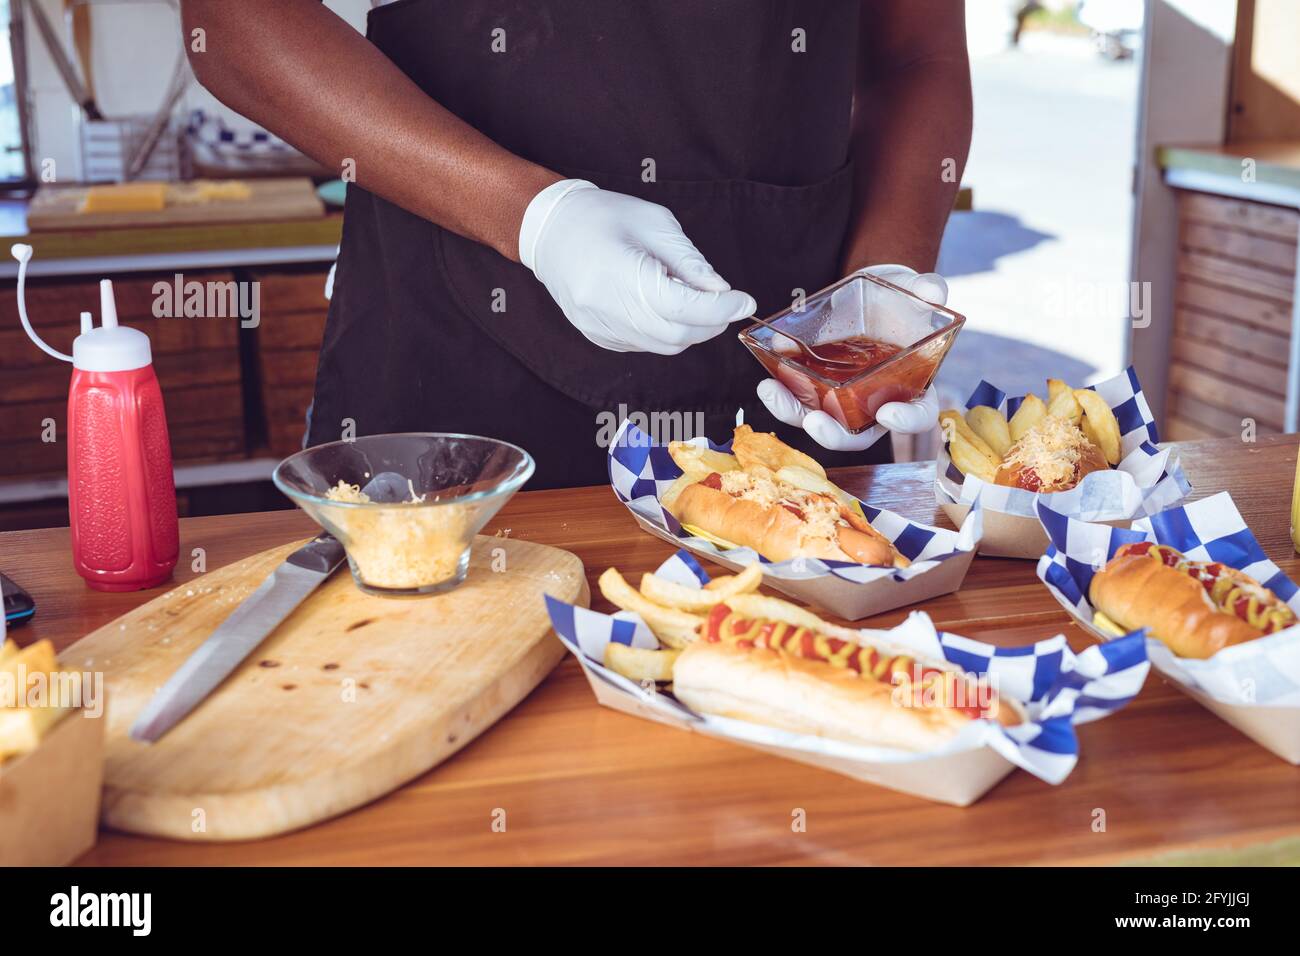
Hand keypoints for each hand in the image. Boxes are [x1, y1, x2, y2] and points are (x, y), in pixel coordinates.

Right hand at [519, 180, 755, 354]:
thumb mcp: (655, 224)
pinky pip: (645, 344)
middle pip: (677, 334)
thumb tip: (722, 291)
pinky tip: (665, 307)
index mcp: (622, 275)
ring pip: (664, 345)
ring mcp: (600, 328)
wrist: (549, 230)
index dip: (721, 308)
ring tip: (695, 300)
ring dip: (691, 329)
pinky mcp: (599, 337)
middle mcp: (607, 309)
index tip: (745, 301)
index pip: (683, 308)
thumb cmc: (604, 216)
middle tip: (727, 303)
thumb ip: (690, 262)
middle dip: (711, 322)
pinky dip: (666, 332)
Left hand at [755, 264, 947, 451]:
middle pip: (858, 434)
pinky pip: (799, 401)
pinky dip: (782, 393)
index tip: (888, 414)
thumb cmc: (902, 302)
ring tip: (773, 392)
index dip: (906, 420)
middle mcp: (877, 406)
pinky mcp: (818, 392)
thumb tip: (931, 292)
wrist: (871, 297)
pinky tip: (768, 377)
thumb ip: (927, 291)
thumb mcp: (916, 293)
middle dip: (834, 434)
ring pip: (821, 422)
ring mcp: (844, 403)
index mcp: (914, 389)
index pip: (917, 415)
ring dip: (794, 414)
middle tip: (814, 422)